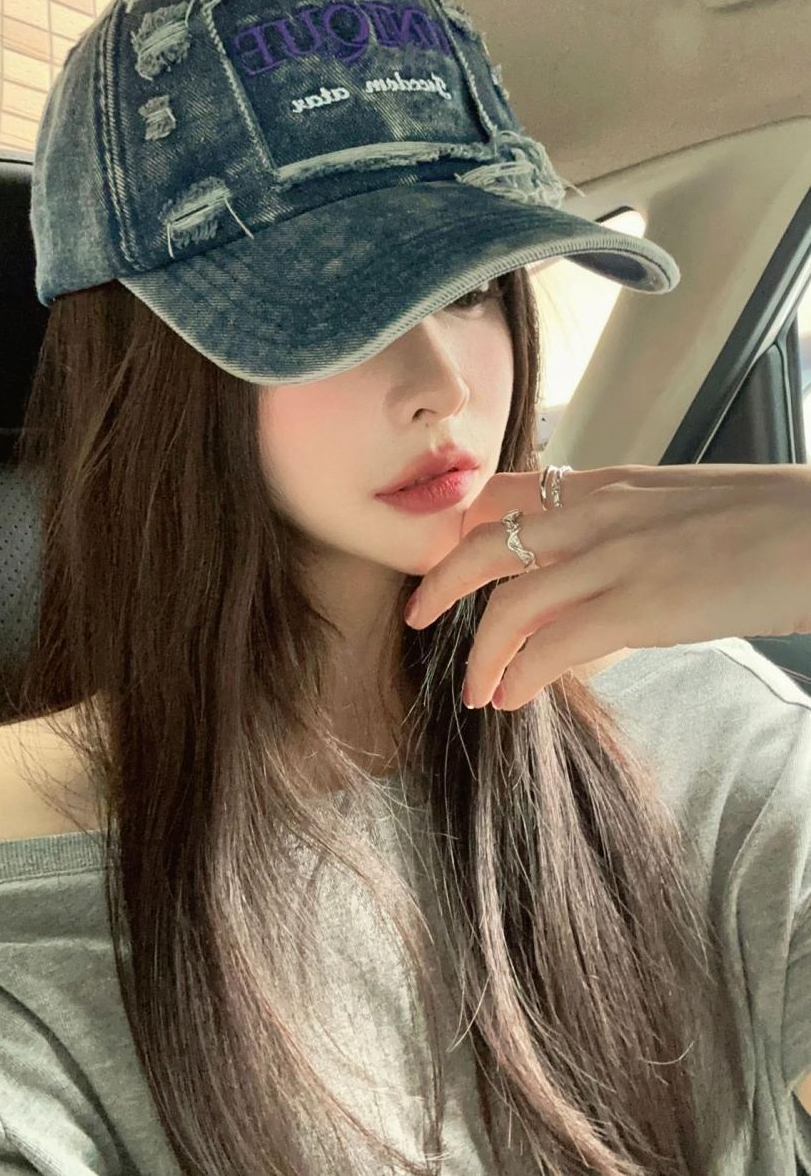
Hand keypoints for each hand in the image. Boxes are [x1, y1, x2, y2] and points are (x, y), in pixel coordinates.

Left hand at [403, 461, 810, 710]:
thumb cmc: (766, 525)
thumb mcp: (677, 510)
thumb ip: (621, 535)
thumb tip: (586, 584)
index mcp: (608, 484)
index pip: (507, 491)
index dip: (464, 526)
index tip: (445, 561)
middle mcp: (599, 512)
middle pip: (484, 543)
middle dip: (440, 583)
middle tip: (416, 617)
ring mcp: (616, 556)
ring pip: (511, 605)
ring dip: (481, 654)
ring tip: (476, 690)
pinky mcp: (642, 604)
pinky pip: (553, 644)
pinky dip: (521, 675)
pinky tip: (512, 698)